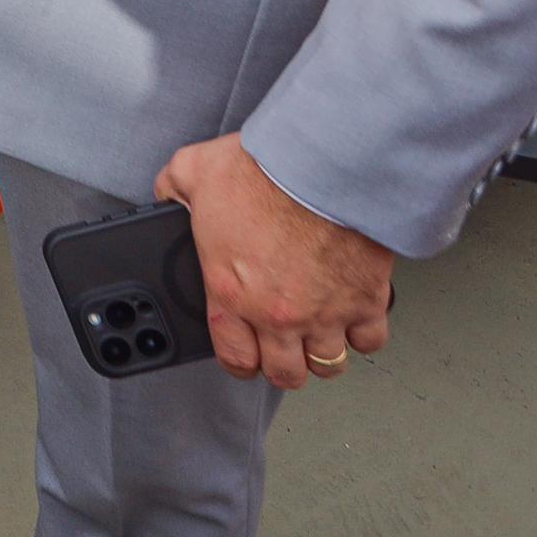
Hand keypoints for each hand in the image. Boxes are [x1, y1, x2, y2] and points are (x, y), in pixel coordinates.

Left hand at [156, 134, 395, 392]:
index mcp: (231, 291)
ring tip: (318, 335)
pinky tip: (353, 318)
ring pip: (326, 364)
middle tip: (284, 347)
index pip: (233, 356)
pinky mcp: (365, 301)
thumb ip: (175, 193)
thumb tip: (168, 196)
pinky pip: (369, 341)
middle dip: (282, 364)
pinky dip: (362, 334)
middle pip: (284, 373)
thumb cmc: (263, 169)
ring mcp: (324, 312)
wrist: (323, 163)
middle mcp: (278, 313)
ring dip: (321, 354)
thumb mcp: (192, 172)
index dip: (239, 359)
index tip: (246, 353)